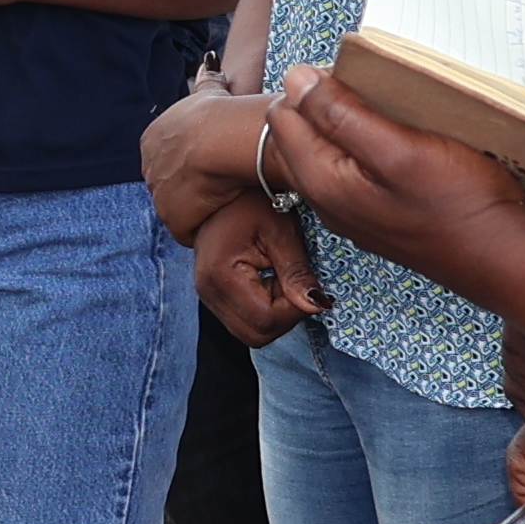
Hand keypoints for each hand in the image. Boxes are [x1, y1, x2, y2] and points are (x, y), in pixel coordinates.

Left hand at [142, 84, 274, 242]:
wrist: (222, 138)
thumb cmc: (221, 113)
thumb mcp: (210, 90)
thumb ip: (207, 79)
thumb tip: (209, 62)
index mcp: (152, 138)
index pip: (170, 159)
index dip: (193, 163)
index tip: (213, 163)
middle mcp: (148, 166)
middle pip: (171, 185)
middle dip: (192, 187)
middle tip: (220, 183)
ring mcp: (158, 195)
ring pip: (180, 208)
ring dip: (200, 208)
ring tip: (224, 199)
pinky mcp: (172, 218)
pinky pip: (189, 229)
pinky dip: (205, 225)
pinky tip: (223, 213)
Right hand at [186, 191, 323, 343]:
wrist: (220, 189)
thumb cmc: (251, 202)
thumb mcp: (281, 232)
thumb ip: (297, 272)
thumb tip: (317, 305)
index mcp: (221, 276)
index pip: (266, 320)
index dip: (293, 309)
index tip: (306, 285)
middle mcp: (208, 293)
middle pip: (256, 335)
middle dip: (284, 317)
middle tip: (294, 284)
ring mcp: (207, 297)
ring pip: (250, 333)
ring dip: (274, 315)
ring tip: (280, 279)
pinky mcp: (214, 296)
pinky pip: (244, 321)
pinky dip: (263, 310)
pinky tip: (269, 282)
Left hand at [267, 67, 524, 281]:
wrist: (505, 258)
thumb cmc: (459, 203)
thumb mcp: (399, 149)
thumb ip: (340, 115)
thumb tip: (294, 77)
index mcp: (322, 181)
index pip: (283, 115)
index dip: (312, 86)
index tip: (355, 77)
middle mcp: (328, 200)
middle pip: (303, 132)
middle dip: (327, 103)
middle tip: (376, 91)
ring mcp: (355, 210)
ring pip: (331, 148)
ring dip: (352, 121)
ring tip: (394, 110)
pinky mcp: (381, 212)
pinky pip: (359, 166)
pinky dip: (373, 144)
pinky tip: (407, 139)